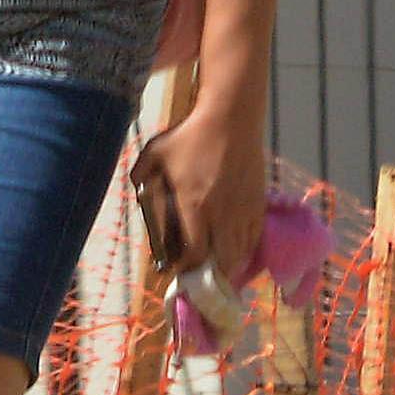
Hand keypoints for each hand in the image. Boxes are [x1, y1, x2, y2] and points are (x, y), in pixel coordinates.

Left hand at [135, 94, 265, 284]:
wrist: (231, 117)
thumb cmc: (189, 135)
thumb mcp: (154, 154)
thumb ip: (141, 178)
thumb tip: (136, 193)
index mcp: (194, 206)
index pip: (194, 254)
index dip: (185, 268)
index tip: (175, 269)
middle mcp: (221, 214)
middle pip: (221, 261)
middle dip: (209, 275)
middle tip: (197, 277)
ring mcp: (243, 209)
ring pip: (241, 253)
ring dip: (229, 266)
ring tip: (217, 270)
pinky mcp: (258, 202)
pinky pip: (255, 237)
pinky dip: (246, 250)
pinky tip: (237, 251)